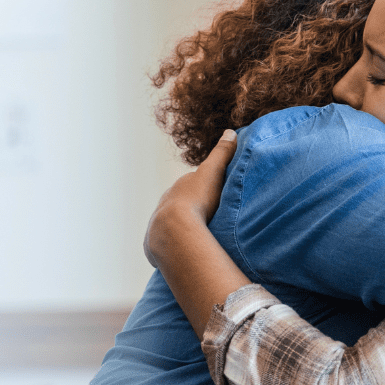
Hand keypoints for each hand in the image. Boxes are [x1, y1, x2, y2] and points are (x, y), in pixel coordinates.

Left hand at [144, 129, 238, 266]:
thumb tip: (230, 131)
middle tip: (208, 220)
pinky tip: (183, 253)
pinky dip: (173, 248)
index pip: (191, 187)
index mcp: (178, 188)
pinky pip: (165, 246)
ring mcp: (157, 225)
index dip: (203, 190)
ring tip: (198, 239)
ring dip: (182, 231)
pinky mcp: (154, 246)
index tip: (214, 196)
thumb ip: (222, 153)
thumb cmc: (196, 200)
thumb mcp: (213, 172)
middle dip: (191, 211)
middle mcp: (165, 204)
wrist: (174, 230)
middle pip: (180, 206)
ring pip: (172, 227)